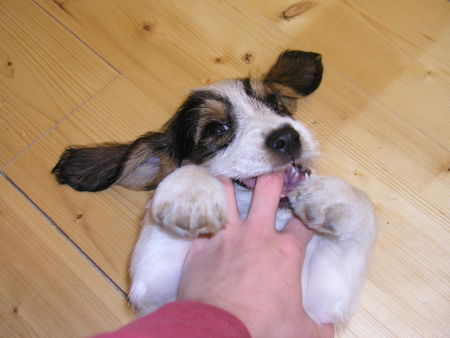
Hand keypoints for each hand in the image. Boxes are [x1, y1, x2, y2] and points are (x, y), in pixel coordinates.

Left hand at [177, 171, 333, 337]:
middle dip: (273, 174)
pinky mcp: (201, 244)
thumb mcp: (300, 331)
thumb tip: (328, 328)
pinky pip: (200, 216)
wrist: (218, 328)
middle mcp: (257, 235)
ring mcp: (227, 235)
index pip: (304, 222)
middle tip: (272, 164)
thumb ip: (318, 327)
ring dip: (228, 180)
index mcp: (285, 252)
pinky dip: (201, 207)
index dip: (308, 210)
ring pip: (226, 192)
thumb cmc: (262, 327)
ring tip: (228, 172)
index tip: (307, 206)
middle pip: (268, 190)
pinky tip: (198, 200)